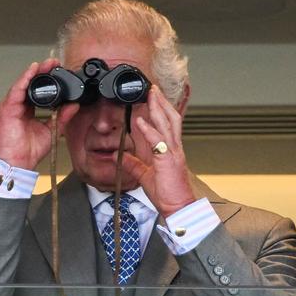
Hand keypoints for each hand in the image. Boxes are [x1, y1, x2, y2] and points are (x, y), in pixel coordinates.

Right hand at [0, 59, 79, 169]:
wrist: (18, 163)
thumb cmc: (29, 151)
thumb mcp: (51, 130)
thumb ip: (61, 117)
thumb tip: (74, 105)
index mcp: (27, 110)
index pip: (36, 90)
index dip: (47, 79)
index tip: (59, 71)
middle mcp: (18, 106)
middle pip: (29, 84)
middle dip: (41, 72)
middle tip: (54, 62)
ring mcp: (11, 106)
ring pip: (23, 83)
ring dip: (34, 72)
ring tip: (45, 64)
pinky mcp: (6, 108)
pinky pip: (16, 90)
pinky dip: (24, 79)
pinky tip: (32, 71)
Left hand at [121, 86, 195, 217]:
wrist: (178, 208)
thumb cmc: (166, 193)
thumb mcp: (144, 176)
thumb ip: (132, 164)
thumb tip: (117, 155)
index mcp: (170, 150)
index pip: (167, 124)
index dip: (160, 110)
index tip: (152, 98)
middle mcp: (174, 148)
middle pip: (170, 118)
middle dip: (161, 102)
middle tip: (152, 88)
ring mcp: (173, 153)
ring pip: (167, 125)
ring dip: (158, 108)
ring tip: (150, 95)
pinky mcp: (168, 161)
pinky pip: (158, 142)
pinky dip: (149, 130)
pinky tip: (141, 121)